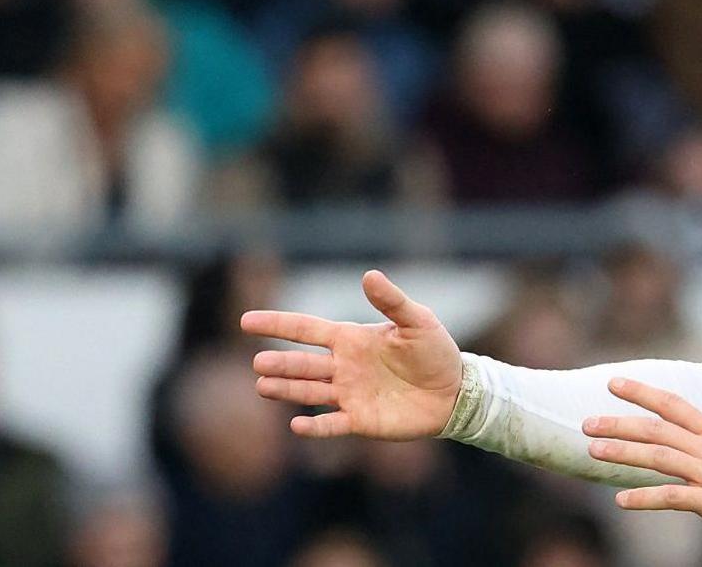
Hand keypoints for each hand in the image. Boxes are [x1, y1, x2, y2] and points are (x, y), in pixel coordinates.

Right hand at [240, 270, 461, 439]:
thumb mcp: (418, 321)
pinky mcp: (361, 421)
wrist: (455, 391)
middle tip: (258, 363)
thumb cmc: (435, 352)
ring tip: (262, 386)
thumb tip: (369, 275)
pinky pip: (331, 425)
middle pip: (303, 364)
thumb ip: (392, 301)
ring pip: (309, 392)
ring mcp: (349, 395)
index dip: (277, 325)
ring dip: (287, 389)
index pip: (307, 330)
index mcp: (352, 340)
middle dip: (280, 363)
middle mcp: (344, 367)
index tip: (246, 321)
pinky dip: (315, 427)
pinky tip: (296, 425)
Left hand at [581, 378, 701, 534]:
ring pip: (658, 459)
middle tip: (586, 422)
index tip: (614, 384)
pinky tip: (622, 501)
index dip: (641, 393)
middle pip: (656, 430)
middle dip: (618, 425)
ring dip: (623, 455)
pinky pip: (673, 498)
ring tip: (593, 452)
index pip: (672, 405)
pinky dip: (645, 499)